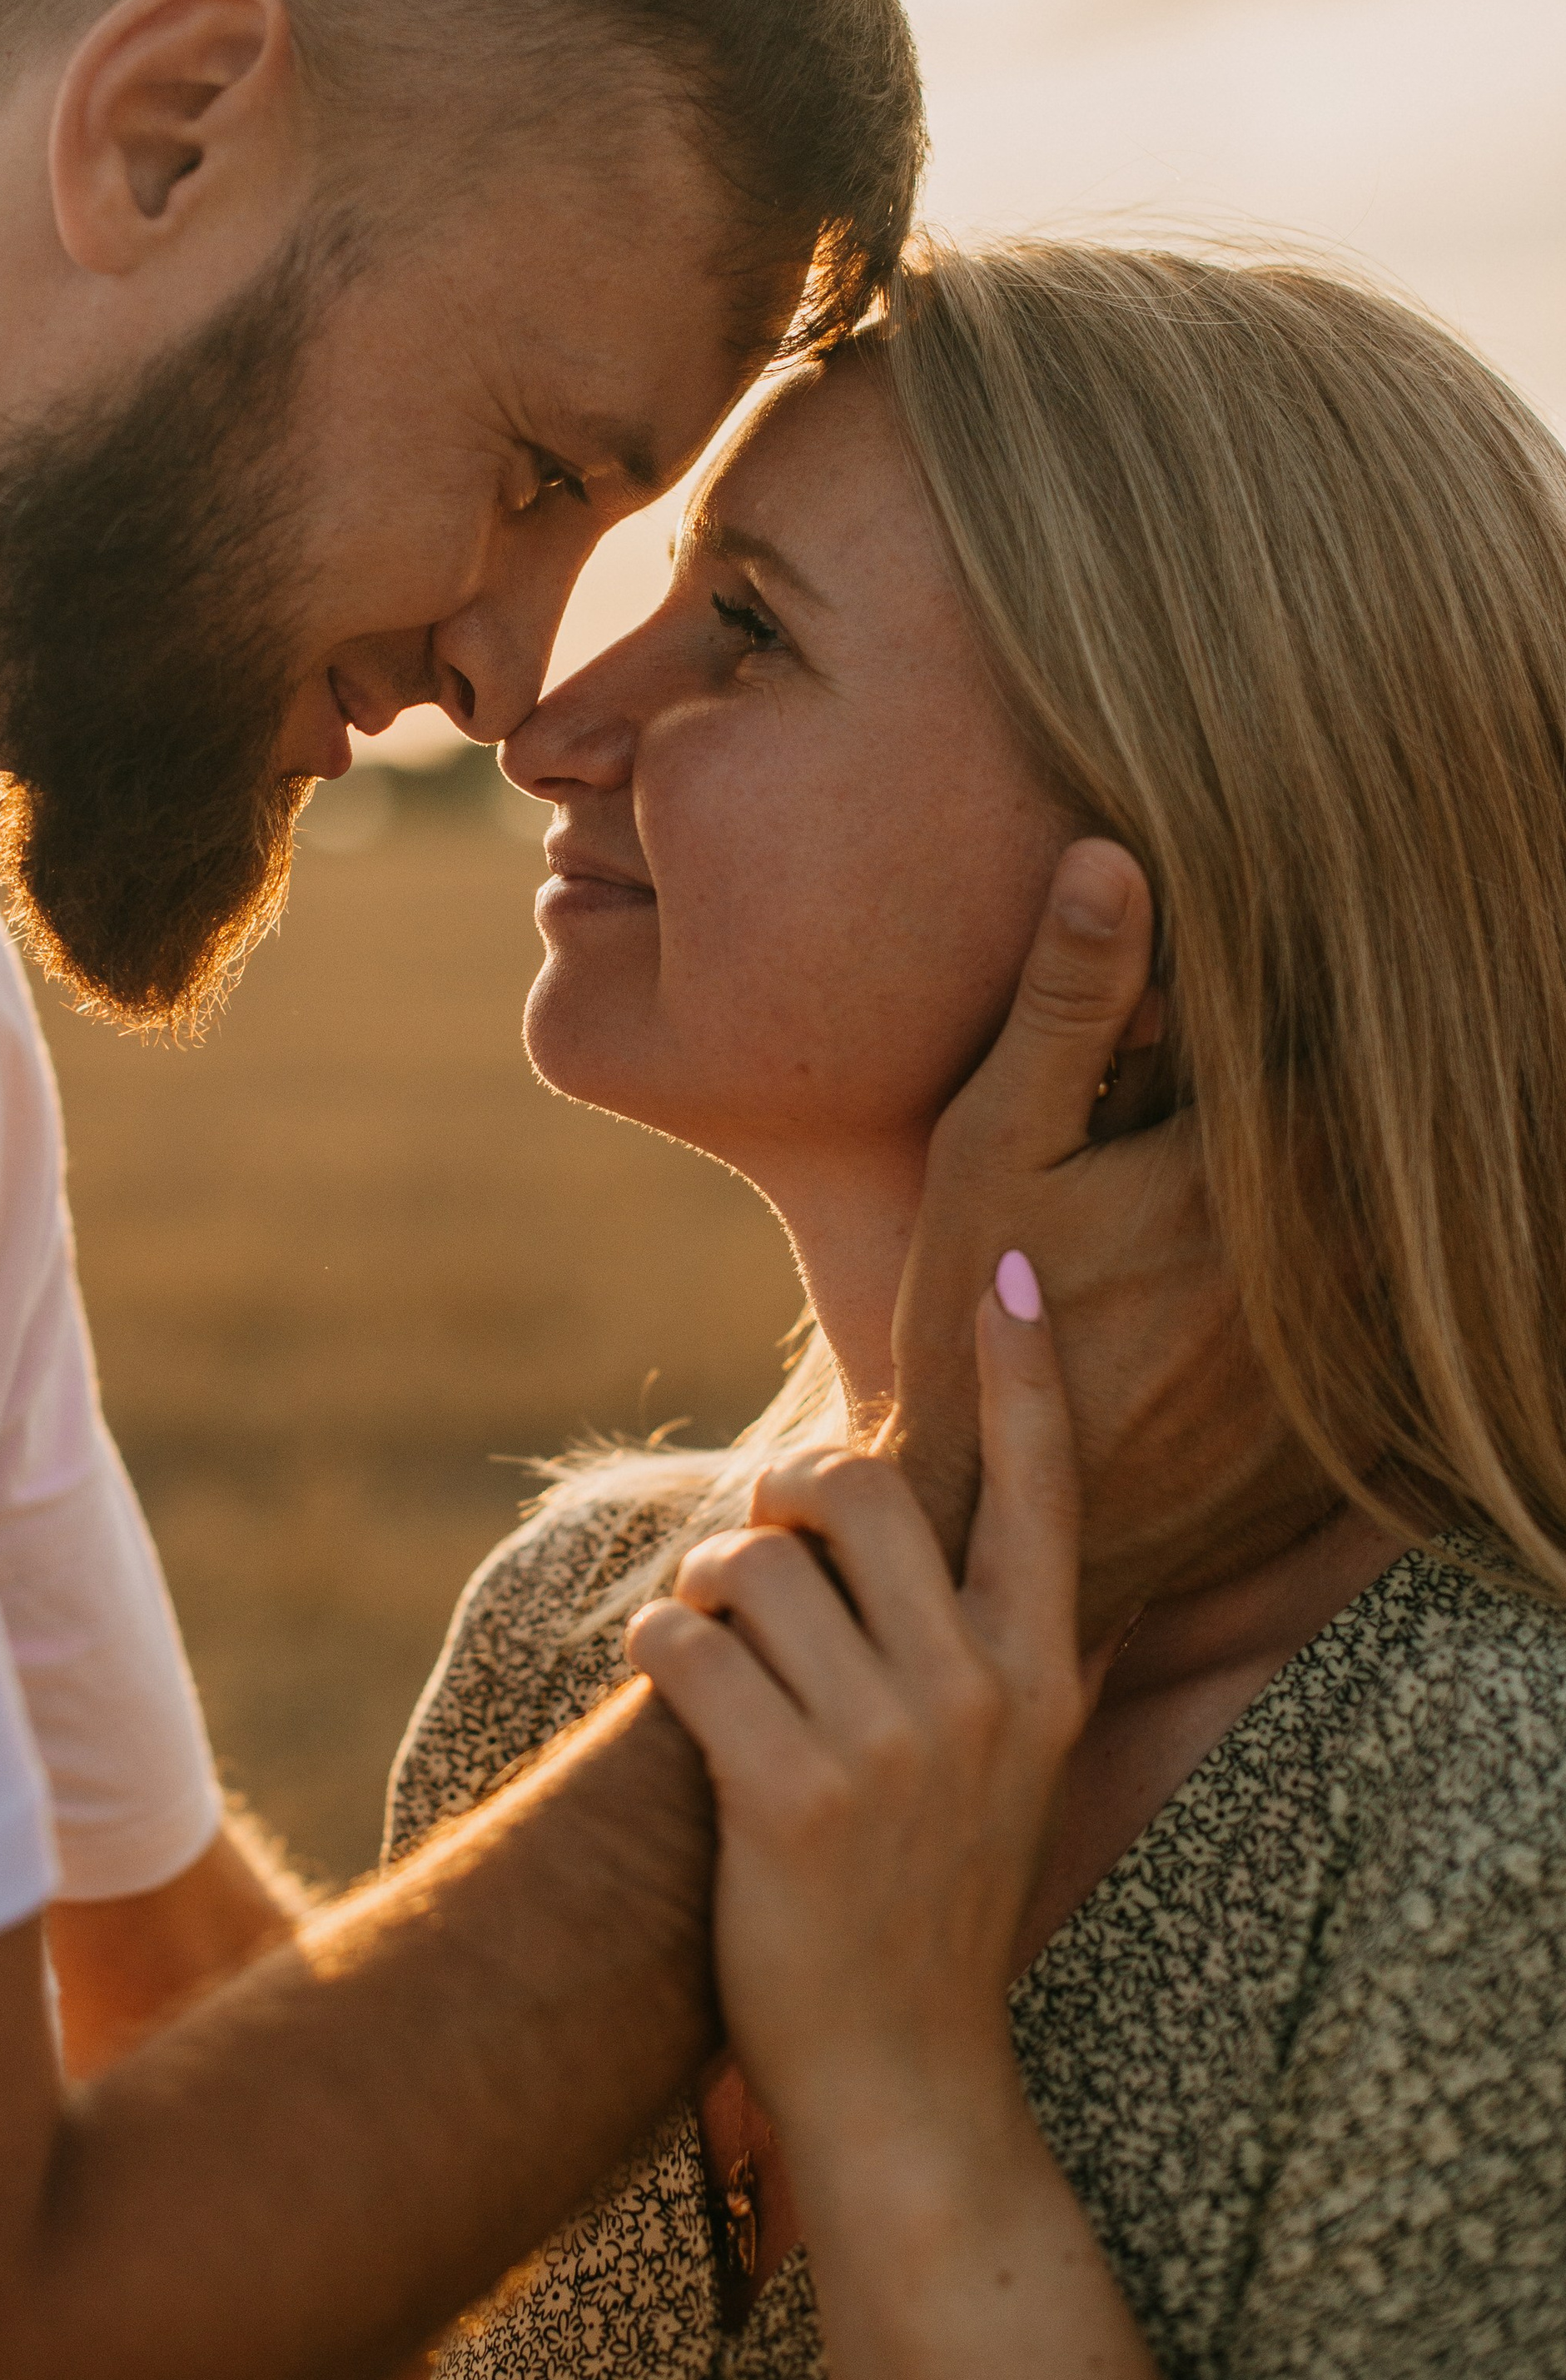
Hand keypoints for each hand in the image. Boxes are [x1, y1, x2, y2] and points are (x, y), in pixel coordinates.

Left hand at [626, 1263, 1083, 2153]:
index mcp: (1042, 1672)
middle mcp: (980, 1693)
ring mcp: (891, 1746)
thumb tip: (957, 1517)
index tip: (1015, 1270)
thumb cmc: (932, 1906)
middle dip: (783, 1490)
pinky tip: (669, 1684)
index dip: (1024, 1372)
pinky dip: (657, 1645)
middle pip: (860, 1492)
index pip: (1043, 1486)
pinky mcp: (792, 1796)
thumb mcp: (1005, 1766)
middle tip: (758, 1536)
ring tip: (711, 1637)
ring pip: (755, 1564)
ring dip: (706, 1580)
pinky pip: (688, 1644)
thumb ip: (989, 1646)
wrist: (906, 2079)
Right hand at [891, 838, 1332, 1636]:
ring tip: (1238, 1196)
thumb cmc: (982, 1316)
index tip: (1276, 959)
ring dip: (1344, 1183)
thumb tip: (1113, 857)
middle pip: (1370, 1123)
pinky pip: (1396, 1313)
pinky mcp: (1365, 1406)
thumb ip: (1071, 1004)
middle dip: (1319, 1080)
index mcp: (1256, 1160)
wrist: (1004, 1522)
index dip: (1301, 983)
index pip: (1330, 1030)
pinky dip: (1361, 1276)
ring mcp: (1363, 1334)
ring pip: (1393, 1216)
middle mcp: (1339, 1245)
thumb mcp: (997, 1146)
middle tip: (1250, 1063)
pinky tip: (1274, 1279)